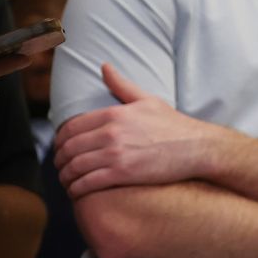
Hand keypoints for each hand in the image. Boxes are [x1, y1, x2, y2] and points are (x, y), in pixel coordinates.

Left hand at [53, 64, 226, 196]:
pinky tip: (78, 191)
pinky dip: (76, 189)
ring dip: (65, 177)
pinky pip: (87, 183)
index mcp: (114, 114)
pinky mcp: (123, 174)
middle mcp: (111, 133)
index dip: (59, 141)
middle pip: (69, 148)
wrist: (198, 147)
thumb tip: (104, 66)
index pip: (70, 128)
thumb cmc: (174, 125)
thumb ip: (121, 85)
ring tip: (67, 181)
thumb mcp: (148, 100)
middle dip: (59, 160)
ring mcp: (116, 154)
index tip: (61, 149)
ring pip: (75, 167)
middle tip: (61, 167)